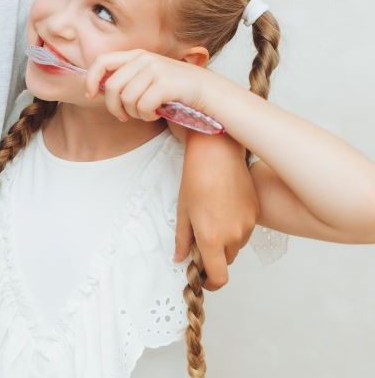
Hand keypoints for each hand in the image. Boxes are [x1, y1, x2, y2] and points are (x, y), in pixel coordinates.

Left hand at [84, 49, 216, 123]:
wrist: (210, 92)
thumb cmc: (176, 89)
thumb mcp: (149, 77)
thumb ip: (127, 79)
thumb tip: (96, 89)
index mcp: (137, 55)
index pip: (101, 61)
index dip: (90, 79)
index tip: (89, 95)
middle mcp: (144, 59)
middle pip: (111, 86)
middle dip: (113, 107)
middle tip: (123, 116)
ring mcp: (155, 69)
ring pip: (126, 99)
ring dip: (134, 113)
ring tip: (147, 113)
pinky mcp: (166, 83)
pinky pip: (142, 106)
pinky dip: (146, 115)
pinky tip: (157, 114)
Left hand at [175, 130, 257, 288]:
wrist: (217, 154)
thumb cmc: (196, 179)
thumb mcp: (183, 210)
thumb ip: (182, 239)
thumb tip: (181, 258)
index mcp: (212, 238)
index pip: (219, 277)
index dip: (211, 283)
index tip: (204, 278)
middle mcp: (233, 236)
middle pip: (226, 259)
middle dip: (215, 255)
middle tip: (201, 236)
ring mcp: (247, 225)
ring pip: (237, 244)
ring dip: (225, 240)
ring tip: (212, 214)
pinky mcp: (256, 213)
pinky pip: (245, 228)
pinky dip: (235, 225)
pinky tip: (224, 205)